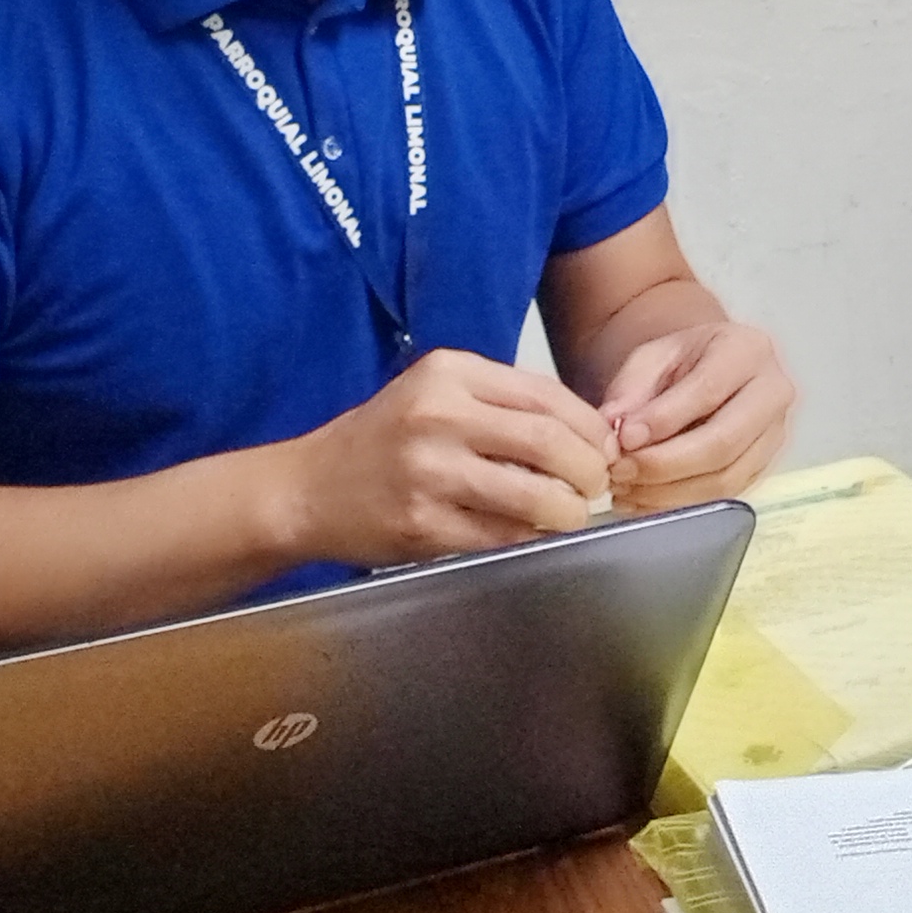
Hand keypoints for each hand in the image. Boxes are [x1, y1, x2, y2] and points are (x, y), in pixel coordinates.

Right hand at [293, 351, 612, 562]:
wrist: (306, 489)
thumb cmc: (381, 442)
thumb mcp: (434, 395)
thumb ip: (501, 404)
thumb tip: (585, 433)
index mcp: (449, 374)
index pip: (548, 396)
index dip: (591, 428)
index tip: (604, 449)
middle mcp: (438, 416)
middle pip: (550, 443)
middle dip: (590, 471)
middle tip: (597, 487)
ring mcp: (428, 472)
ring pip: (534, 496)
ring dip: (569, 512)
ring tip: (570, 515)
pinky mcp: (422, 524)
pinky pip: (501, 536)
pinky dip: (529, 538)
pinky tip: (530, 534)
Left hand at [598, 322, 796, 504]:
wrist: (711, 372)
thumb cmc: (683, 362)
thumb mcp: (651, 358)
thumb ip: (631, 389)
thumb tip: (616, 430)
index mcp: (748, 350)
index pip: (709, 389)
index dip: (664, 419)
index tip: (623, 437)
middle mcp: (773, 394)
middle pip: (723, 443)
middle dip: (664, 464)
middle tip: (619, 470)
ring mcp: (774, 436)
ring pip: (724, 479)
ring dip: (667, 492)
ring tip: (625, 487)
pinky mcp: (764, 469)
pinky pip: (722, 498)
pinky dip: (677, 504)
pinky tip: (643, 498)